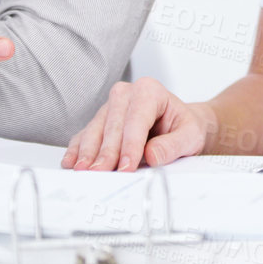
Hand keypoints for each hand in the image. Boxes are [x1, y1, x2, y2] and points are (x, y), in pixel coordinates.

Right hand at [61, 77, 211, 170]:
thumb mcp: (190, 136)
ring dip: (88, 152)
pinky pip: (85, 134)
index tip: (126, 166)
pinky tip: (72, 162)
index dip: (130, 144)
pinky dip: (78, 149)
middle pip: (112, 124)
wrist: (178, 125)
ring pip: (95, 129)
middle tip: (100, 173)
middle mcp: (126, 94)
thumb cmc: (184, 127)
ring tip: (83, 170)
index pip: (136, 119)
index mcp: (150, 91)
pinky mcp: (100, 121)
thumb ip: (173, 145)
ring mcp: (110, 106)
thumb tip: (152, 155)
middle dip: (106, 151)